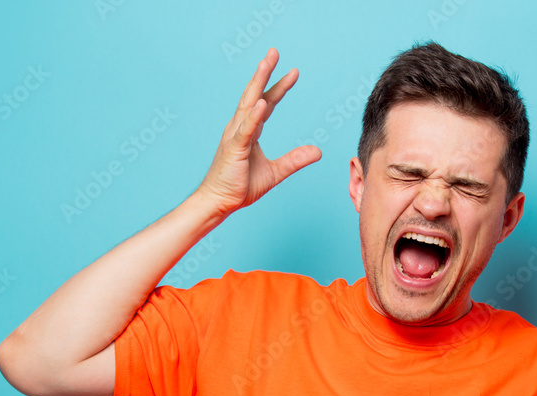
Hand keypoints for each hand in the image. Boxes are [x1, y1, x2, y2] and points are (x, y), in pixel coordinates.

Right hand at [194, 47, 321, 218]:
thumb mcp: (275, 172)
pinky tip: (261, 103)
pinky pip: (246, 129)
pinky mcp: (234, 148)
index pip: (267, 103)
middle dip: (265, 72)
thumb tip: (318, 151)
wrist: (219, 202)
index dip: (279, 87)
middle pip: (255, 94)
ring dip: (257, 83)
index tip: (293, 72)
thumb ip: (295, 160)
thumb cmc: (240, 186)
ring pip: (248, 104)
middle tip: (274, 51)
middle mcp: (240, 128)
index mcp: (249, 131)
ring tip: (266, 64)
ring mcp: (235, 136)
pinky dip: (253, 115)